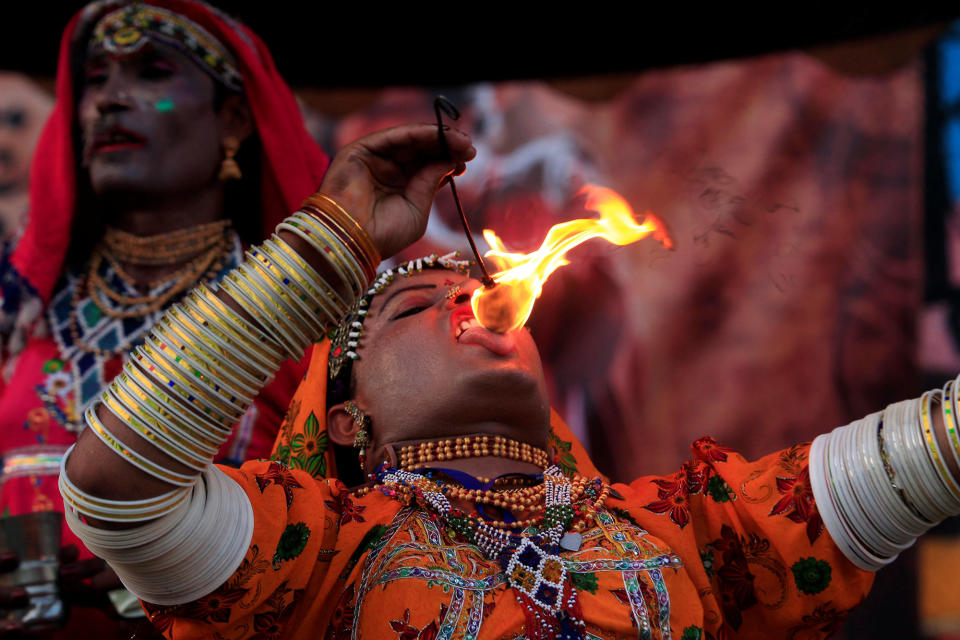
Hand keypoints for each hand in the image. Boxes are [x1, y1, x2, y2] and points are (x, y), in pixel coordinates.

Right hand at [317, 123, 475, 258]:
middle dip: (446, 146)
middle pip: (421, 150)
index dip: (448, 159)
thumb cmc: (383, 235)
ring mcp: (374, 159)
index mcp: (399, 188)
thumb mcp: (417, 210)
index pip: (427, 166)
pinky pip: (394, 136)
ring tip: (460, 141)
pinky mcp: (361, 150)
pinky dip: (417, 133)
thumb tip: (451, 160)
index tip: (468, 157)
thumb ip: (431, 183)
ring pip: (409, 140)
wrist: (352, 241)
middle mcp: (387, 170)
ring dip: (436, 137)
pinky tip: (438, 136)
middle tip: (469, 146)